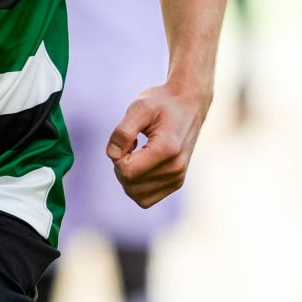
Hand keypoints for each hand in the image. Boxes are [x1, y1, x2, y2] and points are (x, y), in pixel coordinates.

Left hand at [106, 83, 210, 207]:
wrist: (189, 103)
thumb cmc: (162, 102)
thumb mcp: (139, 107)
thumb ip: (123, 132)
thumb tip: (112, 155)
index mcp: (166, 150)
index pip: (127, 172)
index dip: (117, 156)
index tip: (127, 139)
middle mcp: (175, 169)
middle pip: (130, 186)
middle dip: (121, 166)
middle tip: (131, 144)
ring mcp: (177, 178)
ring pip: (137, 196)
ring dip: (129, 177)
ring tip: (137, 153)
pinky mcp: (177, 182)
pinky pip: (147, 198)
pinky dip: (138, 185)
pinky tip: (142, 163)